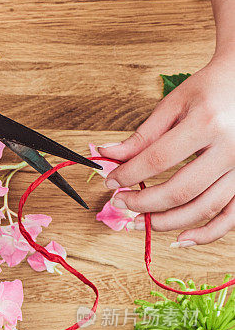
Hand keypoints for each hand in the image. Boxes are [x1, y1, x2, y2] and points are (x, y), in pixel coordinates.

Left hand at [99, 53, 234, 245]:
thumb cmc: (212, 90)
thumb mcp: (175, 104)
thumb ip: (142, 135)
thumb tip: (107, 156)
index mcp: (207, 123)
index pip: (158, 159)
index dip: (129, 175)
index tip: (111, 182)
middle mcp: (230, 149)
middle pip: (179, 190)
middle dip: (144, 203)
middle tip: (121, 203)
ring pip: (202, 208)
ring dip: (168, 222)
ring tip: (142, 221)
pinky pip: (230, 218)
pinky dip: (207, 234)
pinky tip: (182, 239)